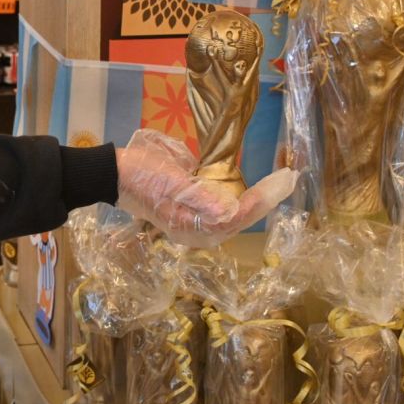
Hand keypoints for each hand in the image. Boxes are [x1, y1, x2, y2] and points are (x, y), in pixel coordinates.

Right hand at [115, 130, 297, 247]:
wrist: (114, 173)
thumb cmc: (141, 176)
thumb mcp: (170, 183)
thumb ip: (200, 198)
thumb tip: (230, 212)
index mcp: (190, 226)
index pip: (235, 217)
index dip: (260, 201)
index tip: (281, 181)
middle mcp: (196, 230)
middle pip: (239, 219)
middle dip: (266, 200)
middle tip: (289, 178)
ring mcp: (194, 222)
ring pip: (235, 217)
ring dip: (258, 201)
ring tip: (280, 182)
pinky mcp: (193, 211)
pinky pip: (226, 210)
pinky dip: (244, 199)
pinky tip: (255, 189)